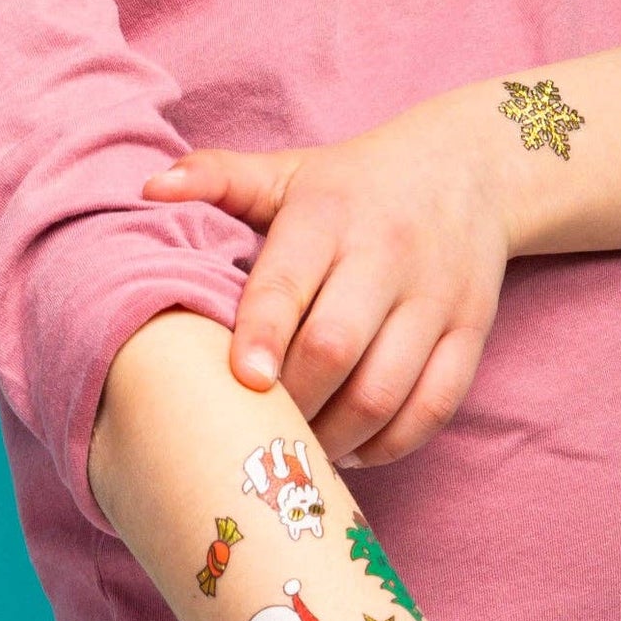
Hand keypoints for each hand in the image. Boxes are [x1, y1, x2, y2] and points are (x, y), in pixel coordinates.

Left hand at [142, 85, 511, 468]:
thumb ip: (220, 179)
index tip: (244, 381)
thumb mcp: (291, 172)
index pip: (289, 284)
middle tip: (264, 428)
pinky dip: (390, 445)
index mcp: (330, 216)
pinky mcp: (471, 335)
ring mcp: (437, 300)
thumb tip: (149, 187)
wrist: (469, 171)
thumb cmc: (356, 188)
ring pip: (385, 392)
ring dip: (338, 437)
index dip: (263, 337)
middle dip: (294, 402)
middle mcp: (388, 256)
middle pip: (336, 350)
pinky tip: (355, 449)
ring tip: (305, 449)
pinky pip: (433, 409)